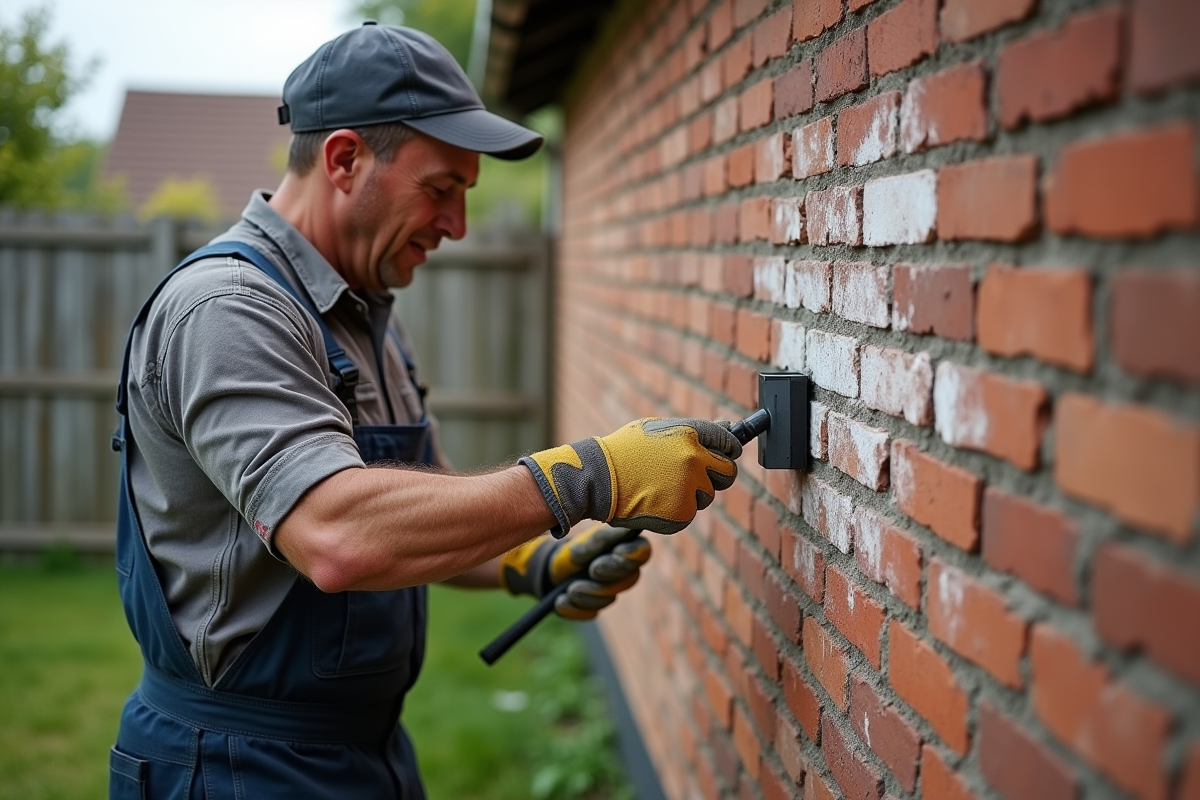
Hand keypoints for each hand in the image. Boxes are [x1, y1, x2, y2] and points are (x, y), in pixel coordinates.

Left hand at [499, 524, 651, 619]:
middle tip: (592, 569)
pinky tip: (560, 601)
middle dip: (609, 574)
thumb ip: (601, 539)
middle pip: (630, 579)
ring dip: (588, 594)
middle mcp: (624, 571)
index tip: (617, 551)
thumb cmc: (574, 549)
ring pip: (609, 598)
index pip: (642, 551)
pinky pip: (591, 612)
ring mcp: (611, 591)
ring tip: (570, 589)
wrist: (551, 568)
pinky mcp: (596, 607)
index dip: (632, 553)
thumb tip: (620, 532)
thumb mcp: (585, 541)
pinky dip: (574, 608)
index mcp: (626, 548)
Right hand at [519, 417, 741, 535]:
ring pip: (707, 495)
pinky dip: (677, 510)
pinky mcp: (682, 512)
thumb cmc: (624, 451)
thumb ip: (693, 431)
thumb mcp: (657, 429)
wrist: (597, 478)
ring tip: (662, 487)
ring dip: (693, 494)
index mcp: (689, 433)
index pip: (728, 441)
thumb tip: (728, 427)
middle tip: (697, 477)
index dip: (730, 450)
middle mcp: (694, 459)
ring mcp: (689, 487)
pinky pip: (690, 512)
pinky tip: (655, 500)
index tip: (727, 455)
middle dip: (718, 476)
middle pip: (728, 473)